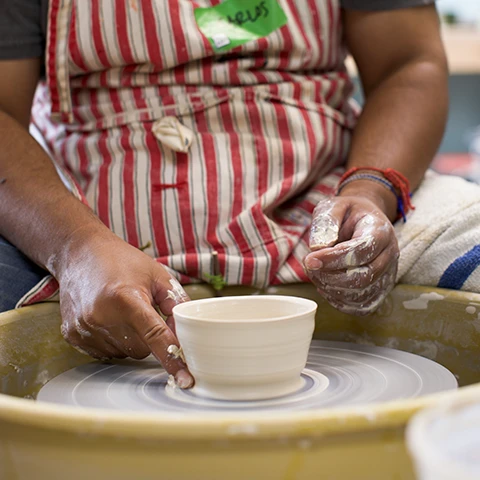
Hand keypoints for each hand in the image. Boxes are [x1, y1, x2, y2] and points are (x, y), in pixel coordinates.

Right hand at [55, 231, 193, 387]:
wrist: (80, 254)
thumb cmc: (122, 261)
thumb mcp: (157, 275)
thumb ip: (176, 304)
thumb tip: (189, 334)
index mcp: (126, 299)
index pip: (155, 337)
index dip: (173, 359)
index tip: (186, 380)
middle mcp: (101, 317)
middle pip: (141, 349)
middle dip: (150, 337)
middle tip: (143, 312)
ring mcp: (84, 329)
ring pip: (124, 353)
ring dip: (131, 339)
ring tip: (122, 310)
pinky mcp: (73, 336)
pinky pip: (105, 352)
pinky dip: (114, 340)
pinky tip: (109, 318)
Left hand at [303, 188, 398, 315]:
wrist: (364, 218)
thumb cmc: (347, 213)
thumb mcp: (333, 206)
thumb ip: (326, 223)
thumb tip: (317, 248)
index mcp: (380, 231)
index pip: (360, 251)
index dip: (332, 259)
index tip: (308, 259)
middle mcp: (390, 254)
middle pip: (363, 277)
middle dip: (330, 277)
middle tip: (309, 267)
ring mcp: (388, 274)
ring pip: (362, 295)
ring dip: (332, 290)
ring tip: (316, 275)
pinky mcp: (381, 288)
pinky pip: (364, 306)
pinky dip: (341, 303)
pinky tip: (326, 288)